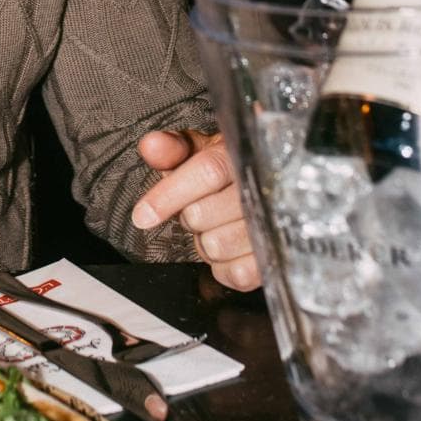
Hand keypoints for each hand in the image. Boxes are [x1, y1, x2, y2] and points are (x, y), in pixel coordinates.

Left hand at [132, 128, 261, 289]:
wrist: (268, 189)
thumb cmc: (226, 169)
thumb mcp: (199, 151)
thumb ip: (172, 149)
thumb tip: (150, 145)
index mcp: (240, 155)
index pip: (206, 173)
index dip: (169, 195)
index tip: (143, 216)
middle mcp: (263, 188)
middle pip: (202, 215)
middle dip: (190, 217)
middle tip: (198, 209)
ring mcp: (275, 224)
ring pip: (217, 247)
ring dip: (207, 243)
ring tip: (217, 227)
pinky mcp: (277, 257)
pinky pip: (236, 275)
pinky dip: (223, 268)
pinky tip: (229, 250)